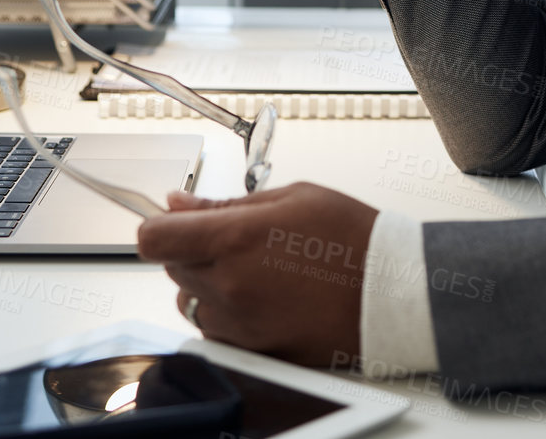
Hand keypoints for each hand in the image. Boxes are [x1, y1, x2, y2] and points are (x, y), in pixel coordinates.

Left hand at [138, 182, 378, 366]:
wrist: (391, 292)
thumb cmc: (352, 239)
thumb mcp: (290, 198)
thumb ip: (224, 204)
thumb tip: (180, 203)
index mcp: (234, 239)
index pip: (153, 238)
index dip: (160, 226)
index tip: (174, 222)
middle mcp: (228, 284)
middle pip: (171, 266)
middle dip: (192, 248)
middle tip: (237, 239)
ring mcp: (238, 322)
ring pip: (189, 300)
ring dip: (206, 282)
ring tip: (254, 268)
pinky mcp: (251, 348)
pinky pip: (214, 327)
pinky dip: (226, 311)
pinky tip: (263, 295)